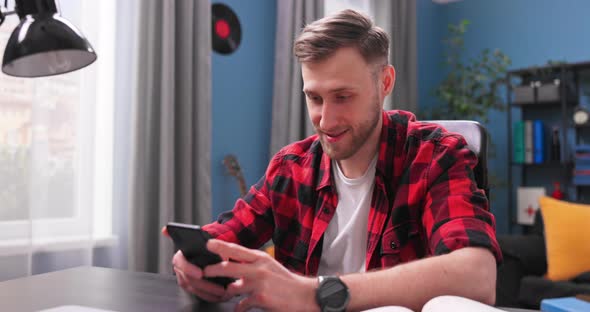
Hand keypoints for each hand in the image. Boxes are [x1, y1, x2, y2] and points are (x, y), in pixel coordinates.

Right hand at [162, 226, 231, 301]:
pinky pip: (198, 294)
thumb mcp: (204, 240)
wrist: (207, 251)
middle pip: (189, 279)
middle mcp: (179, 268)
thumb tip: (168, 230)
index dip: (189, 268)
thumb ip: (195, 241)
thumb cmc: (205, 246)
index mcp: (180, 255)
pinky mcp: (190, 287)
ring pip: (194, 289)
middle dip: (205, 285)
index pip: (180, 262)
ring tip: (223, 292)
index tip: (201, 273)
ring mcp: (184, 278)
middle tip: (219, 288)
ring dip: (209, 292)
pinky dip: (209, 296)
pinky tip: (220, 296)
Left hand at [204, 239, 319, 311]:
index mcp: (261, 258)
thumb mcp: (269, 266)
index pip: (236, 249)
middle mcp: (258, 268)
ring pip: (232, 288)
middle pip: (228, 267)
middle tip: (205, 272)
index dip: (220, 246)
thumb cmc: (285, 281)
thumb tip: (232, 264)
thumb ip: (252, 264)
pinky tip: (241, 308)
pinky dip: (239, 308)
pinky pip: (241, 305)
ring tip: (228, 293)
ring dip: (228, 292)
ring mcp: (259, 284)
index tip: (208, 244)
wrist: (304, 295)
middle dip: (213, 270)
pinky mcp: (260, 299)